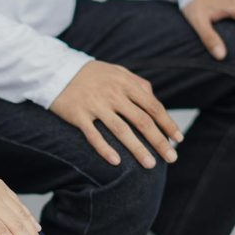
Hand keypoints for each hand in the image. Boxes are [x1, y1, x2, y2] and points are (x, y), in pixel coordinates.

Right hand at [50, 60, 181, 168]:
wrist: (56, 69)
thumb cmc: (92, 74)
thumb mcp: (117, 71)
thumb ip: (137, 83)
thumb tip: (153, 98)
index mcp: (126, 83)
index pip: (153, 106)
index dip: (167, 124)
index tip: (178, 139)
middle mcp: (113, 94)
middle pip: (142, 121)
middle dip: (159, 141)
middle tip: (171, 158)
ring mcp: (95, 105)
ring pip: (121, 130)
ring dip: (137, 149)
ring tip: (150, 165)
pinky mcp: (78, 115)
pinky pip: (94, 135)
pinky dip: (105, 149)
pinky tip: (116, 162)